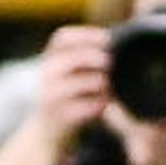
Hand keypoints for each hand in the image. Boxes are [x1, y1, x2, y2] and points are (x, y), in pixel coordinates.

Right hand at [28, 23, 114, 141]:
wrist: (47, 129)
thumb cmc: (69, 95)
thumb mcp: (71, 71)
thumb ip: (87, 55)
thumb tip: (119, 39)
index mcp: (50, 58)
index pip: (63, 38)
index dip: (87, 35)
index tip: (108, 39)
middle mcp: (46, 74)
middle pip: (73, 57)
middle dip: (95, 58)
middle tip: (111, 62)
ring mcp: (50, 96)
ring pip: (81, 82)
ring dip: (100, 83)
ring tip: (108, 86)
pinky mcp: (58, 116)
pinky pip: (84, 107)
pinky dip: (98, 104)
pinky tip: (104, 104)